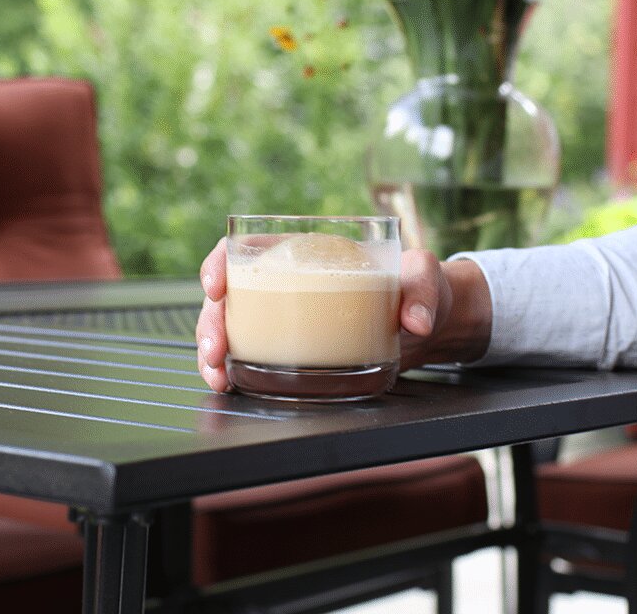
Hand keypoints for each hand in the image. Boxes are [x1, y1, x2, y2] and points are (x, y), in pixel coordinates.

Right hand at [196, 241, 492, 392]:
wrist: (426, 325)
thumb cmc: (417, 287)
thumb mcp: (424, 277)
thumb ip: (422, 289)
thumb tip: (415, 321)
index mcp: (304, 254)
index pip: (246, 249)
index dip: (219, 263)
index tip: (215, 286)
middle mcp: (285, 285)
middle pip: (229, 296)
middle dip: (211, 322)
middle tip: (215, 350)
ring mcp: (284, 320)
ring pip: (230, 330)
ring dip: (213, 353)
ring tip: (217, 377)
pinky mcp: (291, 351)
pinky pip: (249, 358)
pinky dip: (232, 372)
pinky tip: (229, 387)